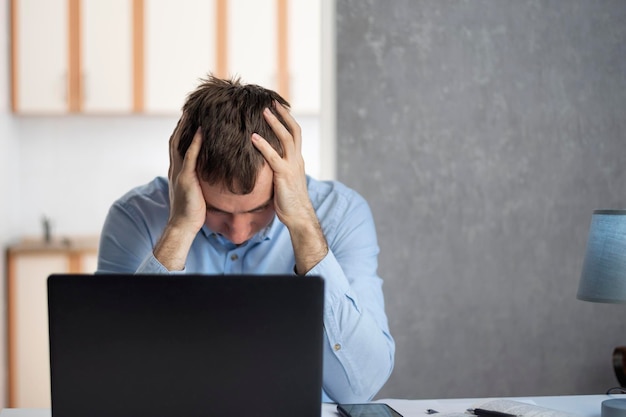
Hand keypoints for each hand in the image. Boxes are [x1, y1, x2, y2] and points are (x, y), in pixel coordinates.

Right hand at [154, 117, 206, 270]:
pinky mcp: (186, 178)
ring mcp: (179, 171)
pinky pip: (191, 156)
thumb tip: (212, 170)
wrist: (184, 225)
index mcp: (178, 168)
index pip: (180, 143)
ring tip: (195, 109)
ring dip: (187, 125)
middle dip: (183, 121)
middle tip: (192, 105)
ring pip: (181, 142)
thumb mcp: (196, 189)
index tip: (192, 114)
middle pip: (177, 138)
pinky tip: (203, 130)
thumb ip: (200, 177)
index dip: (184, 128)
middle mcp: (176, 166)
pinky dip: (196, 142)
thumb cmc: (193, 210)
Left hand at [251, 103, 311, 227]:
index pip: (295, 134)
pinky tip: (253, 137)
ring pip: (286, 138)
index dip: (287, 120)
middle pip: (293, 131)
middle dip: (283, 115)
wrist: (299, 216)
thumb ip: (278, 170)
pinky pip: (273, 156)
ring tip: (263, 111)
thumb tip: (264, 165)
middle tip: (271, 102)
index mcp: (297, 160)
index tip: (278, 109)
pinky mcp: (284, 175)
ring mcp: (292, 166)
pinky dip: (263, 145)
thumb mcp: (284, 181)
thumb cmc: (289, 202)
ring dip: (275, 123)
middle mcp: (297, 160)